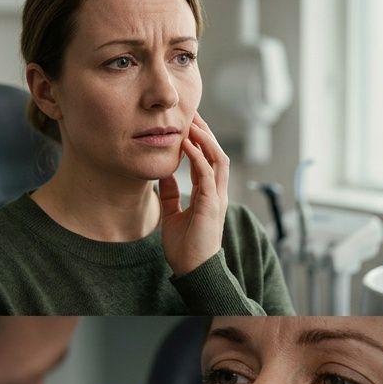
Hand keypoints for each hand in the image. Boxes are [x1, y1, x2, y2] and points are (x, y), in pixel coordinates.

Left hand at [160, 112, 230, 276]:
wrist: (193, 270)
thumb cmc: (185, 247)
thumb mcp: (173, 215)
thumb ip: (171, 195)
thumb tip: (164, 176)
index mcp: (210, 195)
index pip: (208, 160)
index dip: (200, 140)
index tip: (187, 123)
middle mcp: (217, 193)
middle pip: (217, 153)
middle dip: (205, 132)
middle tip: (191, 113)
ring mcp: (217, 198)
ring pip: (218, 159)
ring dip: (206, 140)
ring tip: (192, 122)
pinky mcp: (211, 205)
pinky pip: (208, 174)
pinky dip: (199, 157)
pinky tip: (188, 144)